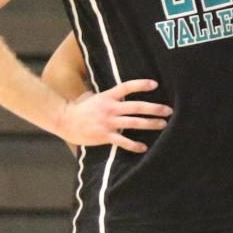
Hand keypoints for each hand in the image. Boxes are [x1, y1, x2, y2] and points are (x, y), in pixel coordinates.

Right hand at [55, 78, 170, 153]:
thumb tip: (121, 93)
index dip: (141, 84)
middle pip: (137, 106)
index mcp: (108, 96)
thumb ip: (108, 95)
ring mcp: (108, 122)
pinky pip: (122, 141)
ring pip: (134, 122)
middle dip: (154, 108)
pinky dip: (134, 145)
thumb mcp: (94, 96)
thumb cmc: (80, 108)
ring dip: (150, 123)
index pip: (127, 87)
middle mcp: (110, 108)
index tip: (155, 84)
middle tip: (169, 110)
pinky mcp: (105, 135)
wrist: (64, 120)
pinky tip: (143, 147)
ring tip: (163, 124)